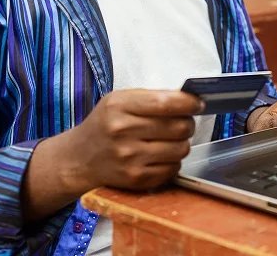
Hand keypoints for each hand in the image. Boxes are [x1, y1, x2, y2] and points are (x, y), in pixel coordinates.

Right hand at [23, 90, 202, 221]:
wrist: (78, 159)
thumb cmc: (104, 125)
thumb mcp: (119, 101)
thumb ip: (152, 97)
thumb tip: (189, 100)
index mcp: (119, 106)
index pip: (166, 103)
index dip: (189, 103)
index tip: (197, 103)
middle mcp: (122, 131)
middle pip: (179, 127)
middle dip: (187, 124)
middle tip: (182, 123)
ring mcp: (129, 158)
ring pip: (181, 149)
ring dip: (182, 143)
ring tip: (169, 140)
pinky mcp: (136, 179)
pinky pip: (174, 169)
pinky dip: (173, 161)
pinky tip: (161, 156)